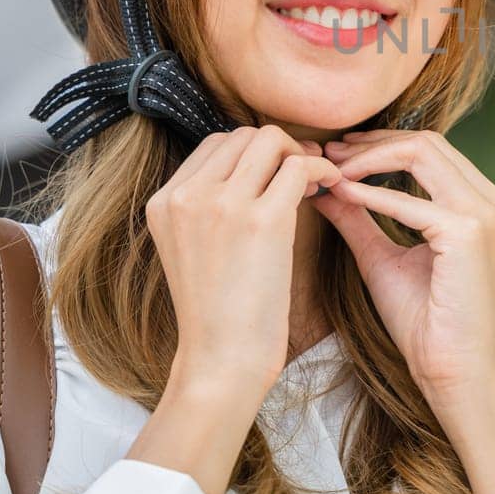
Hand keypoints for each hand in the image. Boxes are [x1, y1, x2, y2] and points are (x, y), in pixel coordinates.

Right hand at [145, 125, 342, 395]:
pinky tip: (330, 187)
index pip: (214, 144)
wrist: (222, 357)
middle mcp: (187, 196)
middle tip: (303, 172)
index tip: (276, 171)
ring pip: (271, 142)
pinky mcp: (261, 220)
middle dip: (279, 147)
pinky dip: (321, 170)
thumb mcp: (190, 248)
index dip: (252, 152)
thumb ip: (205, 206)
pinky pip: (299, 167)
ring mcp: (222, 205)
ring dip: (300, 154)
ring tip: (316, 180)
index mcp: (164, 201)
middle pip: (243, 136)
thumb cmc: (218, 310)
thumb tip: (256, 167)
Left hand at [314, 128, 494, 400]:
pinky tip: (342, 195)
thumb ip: (359, 218)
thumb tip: (323, 186)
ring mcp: (486, 215)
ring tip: (333, 169)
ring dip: (370, 159)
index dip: (382, 144)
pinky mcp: (468, 232)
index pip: (431, 150)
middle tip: (329, 152)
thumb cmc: (424, 322)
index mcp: (485, 204)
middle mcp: (494, 203)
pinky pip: (410, 201)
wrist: (450, 371)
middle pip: (428, 143)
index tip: (339, 152)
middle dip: (373, 144)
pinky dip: (372, 194)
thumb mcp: (383, 257)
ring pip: (423, 154)